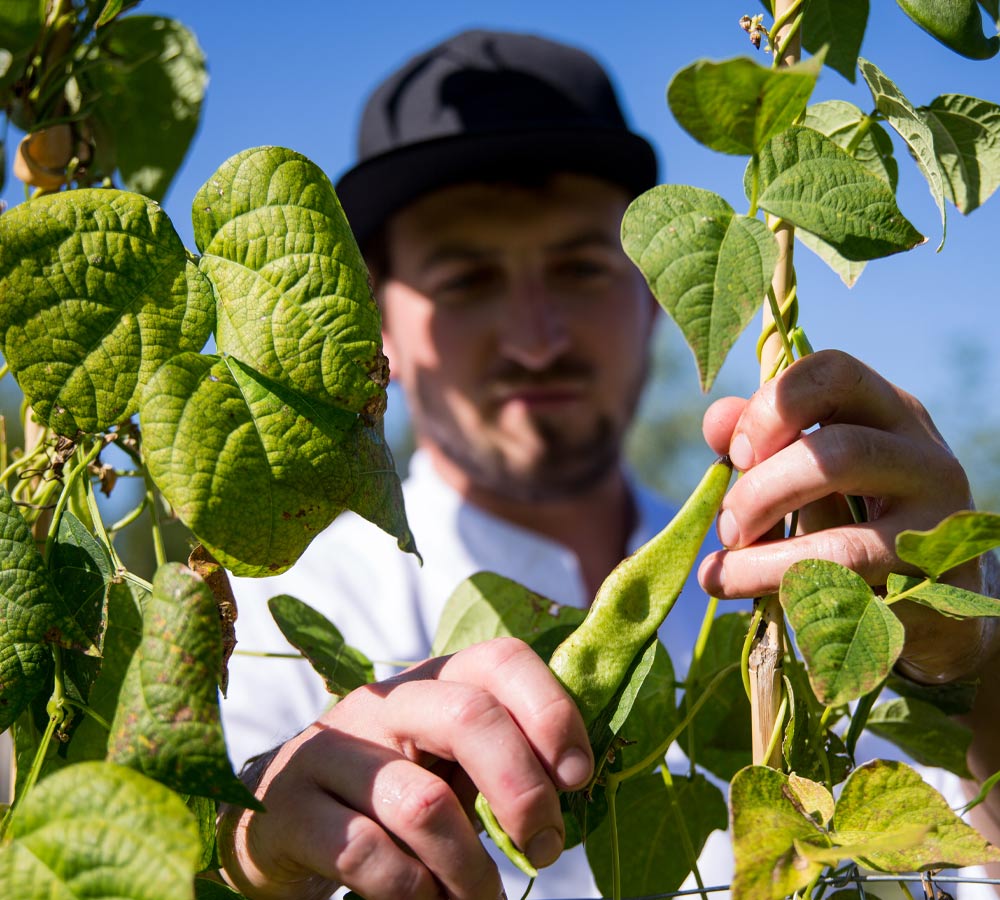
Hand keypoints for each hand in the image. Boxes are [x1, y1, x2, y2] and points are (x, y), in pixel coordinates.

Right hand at [217, 637, 593, 899]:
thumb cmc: (387, 792)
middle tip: (544, 848)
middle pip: (468, 716)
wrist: (279, 821)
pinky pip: (369, 853)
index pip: (500, 660)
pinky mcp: (291, 807)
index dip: (550, 711)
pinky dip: (413, 891)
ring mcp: (330, 749)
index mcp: (433, 682)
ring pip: (425, 803)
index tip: (577, 777)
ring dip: (470, 869)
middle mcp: (383, 703)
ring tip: (480, 898)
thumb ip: (502, 757)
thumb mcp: (447, 762)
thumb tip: (577, 780)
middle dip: (523, 792)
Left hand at [697, 349, 994, 681]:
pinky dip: (775, 579)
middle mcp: (922, 455)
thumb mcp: (808, 475)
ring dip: (766, 542)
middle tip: (727, 525)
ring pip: (844, 528)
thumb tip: (716, 420)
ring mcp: (936, 518)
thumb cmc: (854, 526)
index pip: (833, 372)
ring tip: (722, 567)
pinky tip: (736, 586)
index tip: (735, 456)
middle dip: (761, 488)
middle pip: (837, 448)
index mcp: (889, 413)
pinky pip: (844, 573)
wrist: (930, 605)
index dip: (772, 406)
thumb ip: (760, 441)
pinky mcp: (930, 578)